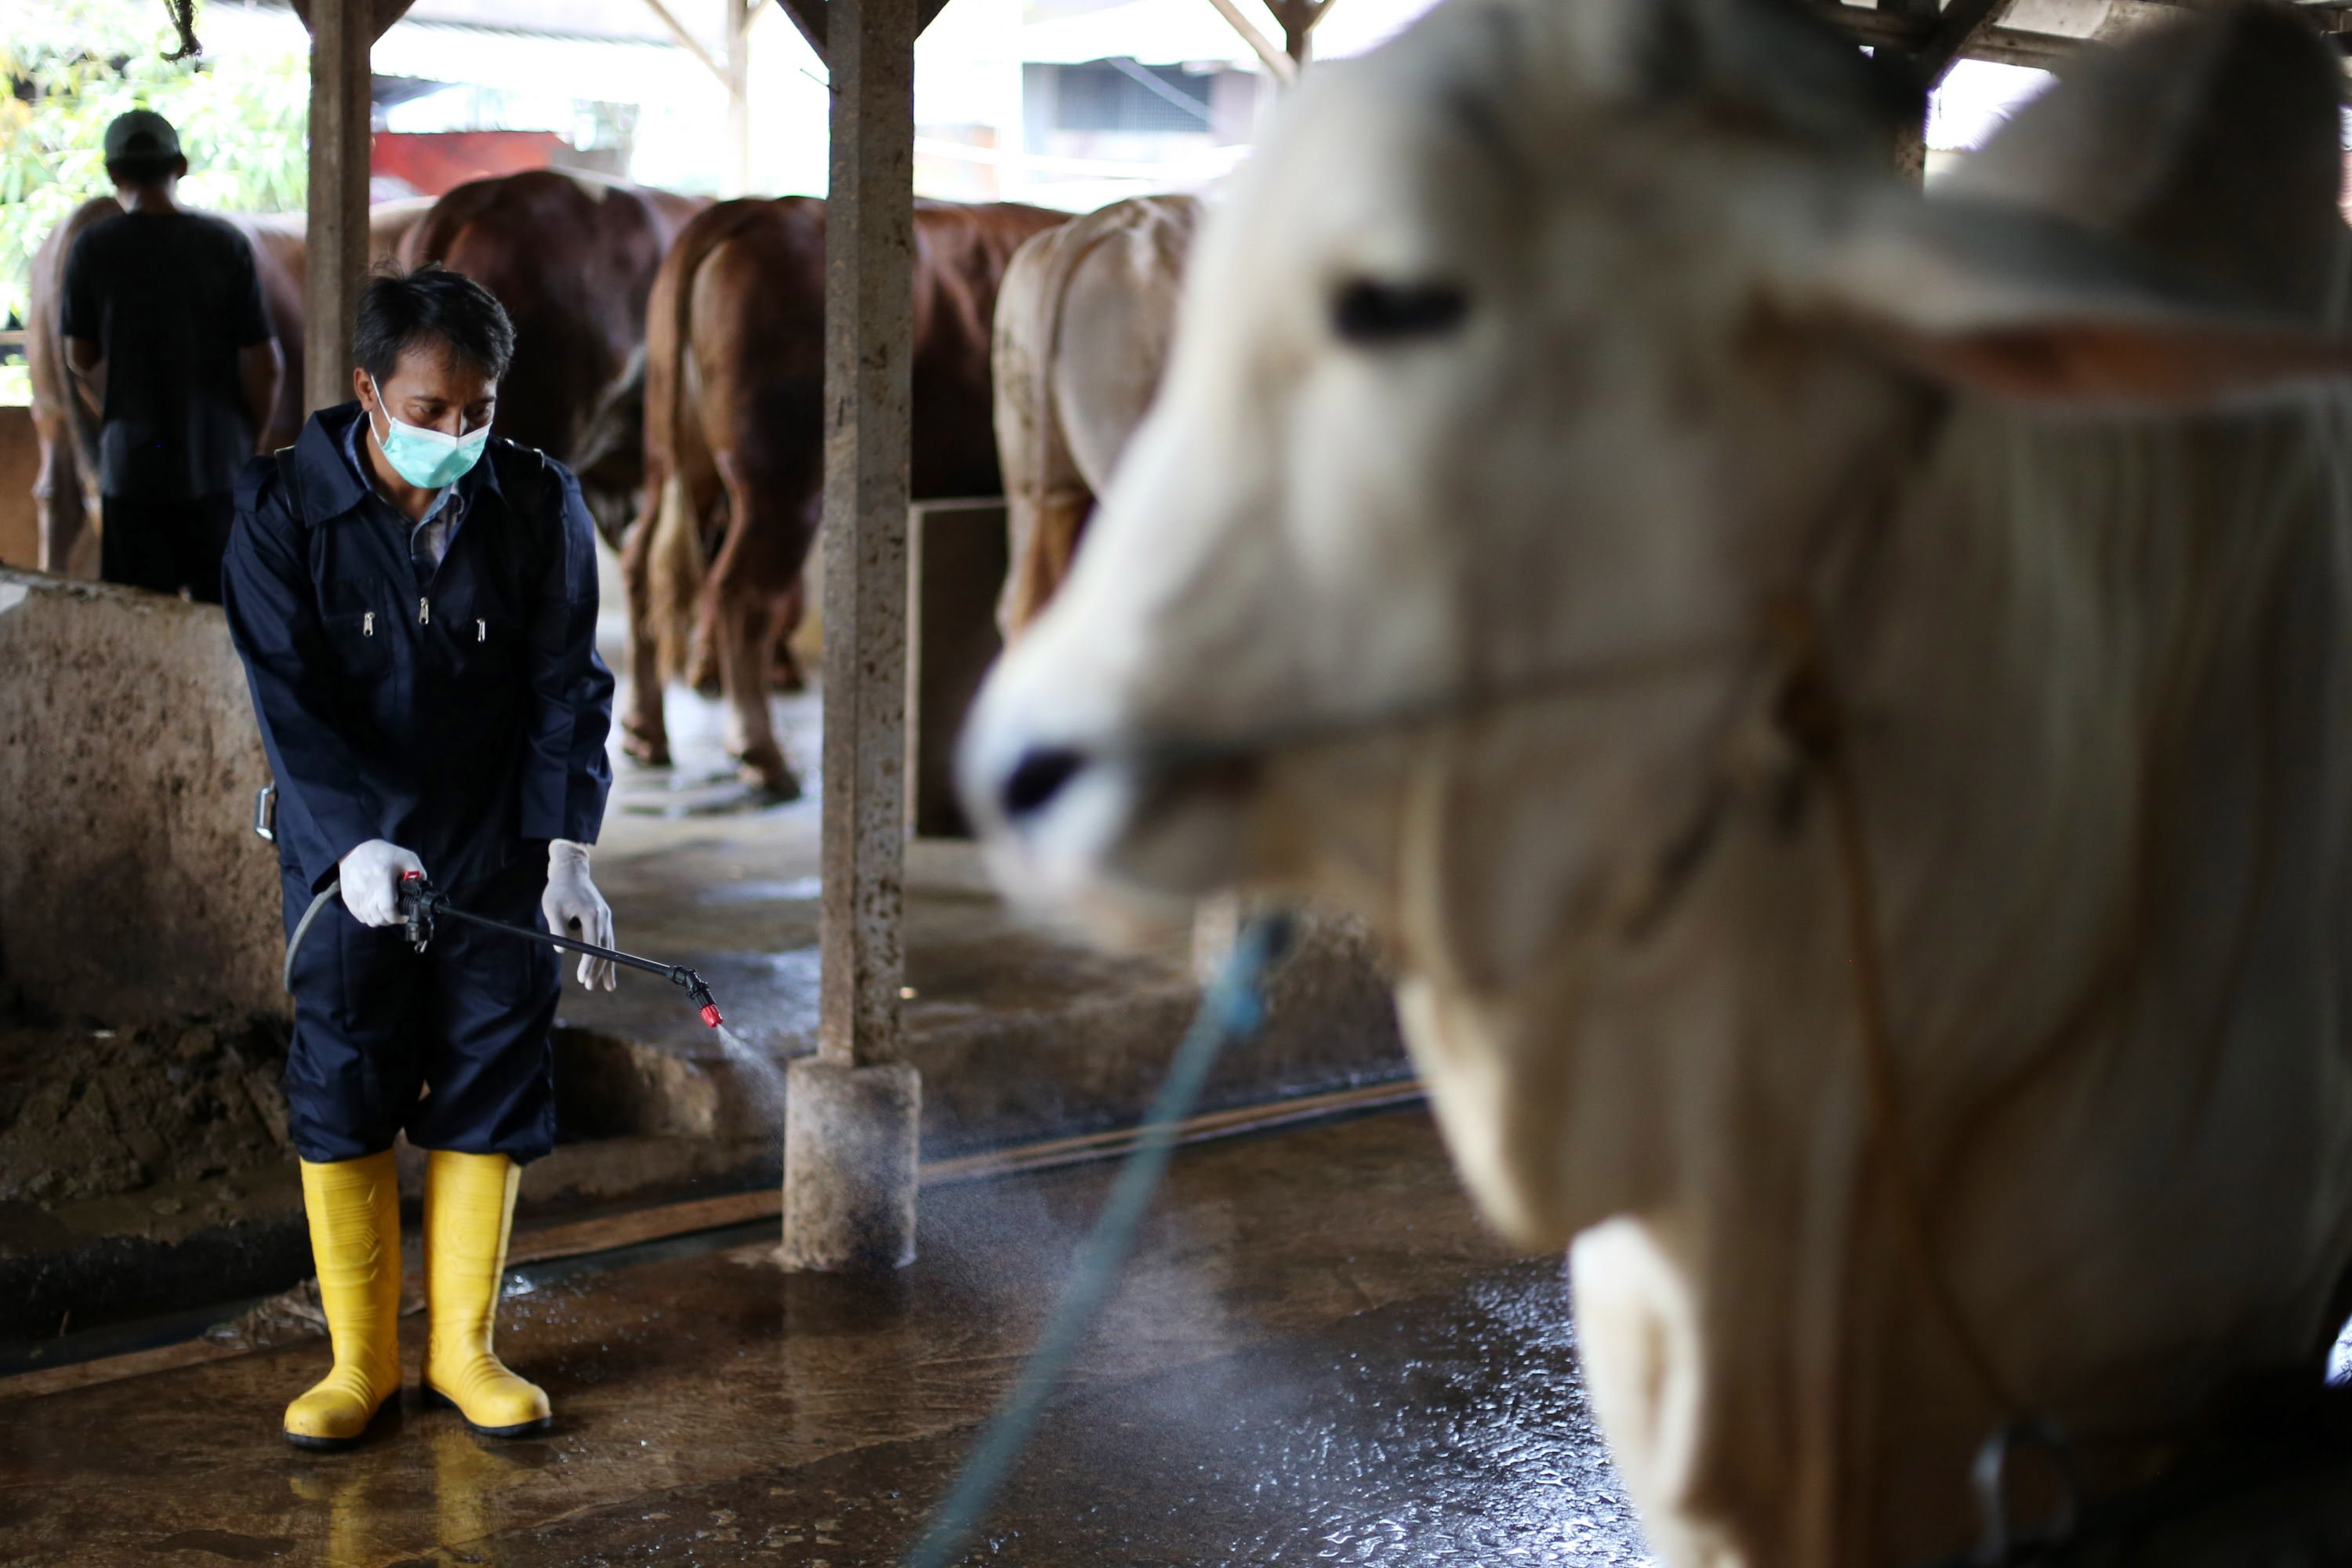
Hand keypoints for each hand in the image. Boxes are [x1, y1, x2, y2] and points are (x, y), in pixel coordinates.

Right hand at [339, 839, 424, 927]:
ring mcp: (355, 895)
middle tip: (396, 914)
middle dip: (390, 920)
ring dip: (380, 920)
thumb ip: (417, 872)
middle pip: (378, 918)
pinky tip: (375, 909)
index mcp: (382, 878)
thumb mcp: (406, 857)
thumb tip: (422, 888)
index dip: (397, 917)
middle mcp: (366, 889)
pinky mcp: (348, 898)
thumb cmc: (383, 853)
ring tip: (386, 912)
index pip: (387, 908)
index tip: (404, 916)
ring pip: (369, 920)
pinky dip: (369, 917)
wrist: (355, 849)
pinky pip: (359, 917)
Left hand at [542, 840, 616, 990]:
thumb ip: (557, 929)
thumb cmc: (558, 889)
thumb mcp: (551, 908)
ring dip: (607, 967)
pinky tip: (606, 970)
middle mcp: (603, 916)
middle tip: (589, 986)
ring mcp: (606, 917)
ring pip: (609, 946)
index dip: (589, 963)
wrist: (571, 871)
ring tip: (607, 986)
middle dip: (598, 969)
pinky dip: (607, 955)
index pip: (593, 944)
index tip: (582, 977)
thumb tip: (562, 950)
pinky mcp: (604, 918)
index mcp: (592, 914)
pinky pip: (607, 940)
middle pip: (605, 948)